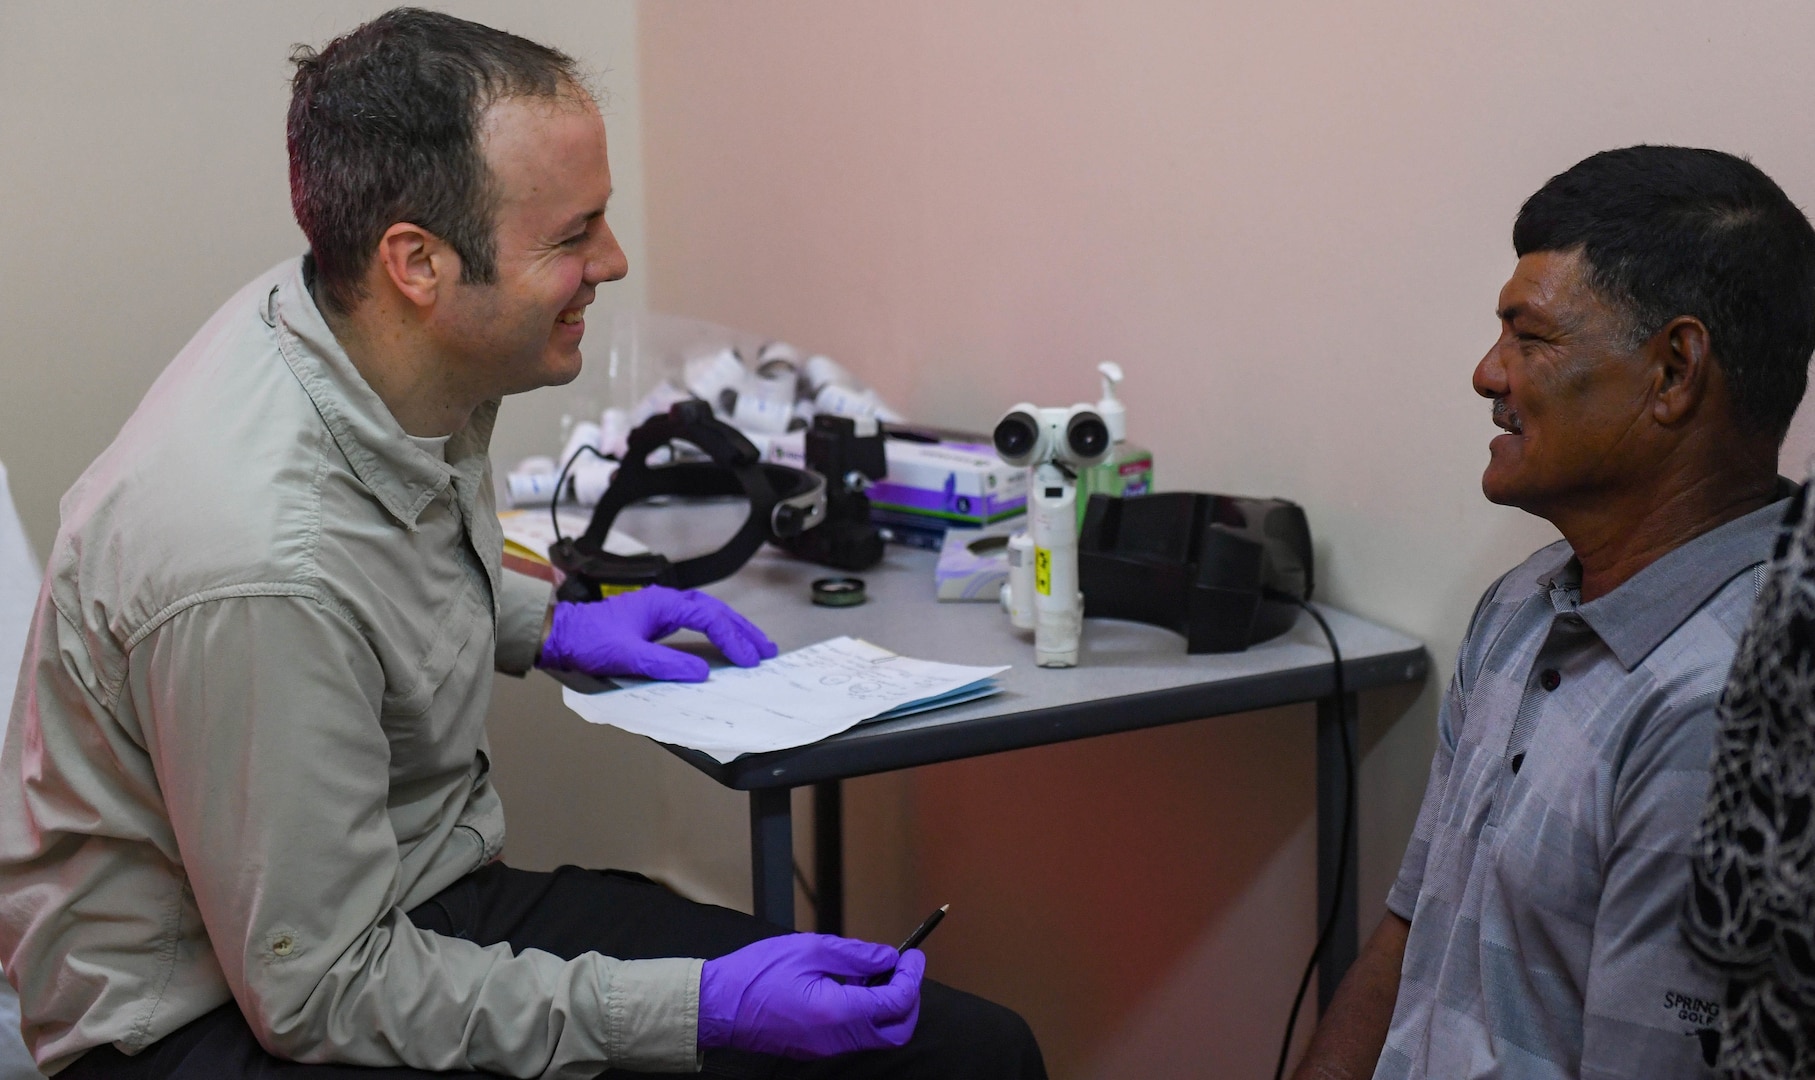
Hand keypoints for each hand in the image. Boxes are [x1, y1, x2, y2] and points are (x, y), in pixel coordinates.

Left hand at [535, 587, 777, 681]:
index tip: (749, 658)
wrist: (560, 635)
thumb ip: (666, 664)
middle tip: (766, 650)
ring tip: (754, 646)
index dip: (733, 638)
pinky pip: (694, 623)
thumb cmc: (589, 641)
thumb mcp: (628, 656)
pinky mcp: (655, 621)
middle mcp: (665, 602)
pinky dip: (714, 633)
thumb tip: (702, 672)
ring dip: (732, 630)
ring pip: (707, 615)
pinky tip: (723, 645)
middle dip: (742, 630)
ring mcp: (661, 610)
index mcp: (662, 603)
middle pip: (715, 611)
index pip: (709, 617)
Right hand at [697, 933, 923, 1058]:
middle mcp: (836, 1038)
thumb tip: (886, 957)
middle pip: (896, 1030)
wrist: (717, 1005)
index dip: (912, 977)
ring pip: (876, 1035)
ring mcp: (826, 1047)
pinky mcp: (816, 1047)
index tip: (913, 955)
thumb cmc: (756, 975)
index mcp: (838, 1014)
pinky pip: (854, 1034)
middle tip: (904, 969)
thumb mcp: (809, 949)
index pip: (897, 1002)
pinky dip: (866, 1012)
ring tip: (876, 971)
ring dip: (887, 1005)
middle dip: (909, 1000)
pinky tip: (853, 985)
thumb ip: (855, 955)